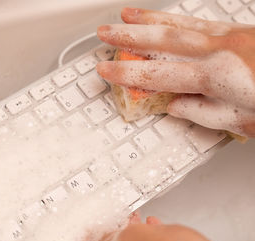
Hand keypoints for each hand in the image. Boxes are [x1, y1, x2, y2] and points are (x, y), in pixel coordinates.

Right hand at [96, 8, 254, 136]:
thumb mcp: (240, 122)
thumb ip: (201, 112)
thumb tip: (173, 104)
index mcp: (217, 77)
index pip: (159, 75)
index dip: (129, 73)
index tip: (108, 69)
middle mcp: (220, 50)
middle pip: (164, 40)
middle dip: (130, 35)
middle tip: (106, 31)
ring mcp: (230, 36)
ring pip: (180, 24)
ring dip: (150, 19)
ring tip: (128, 14)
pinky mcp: (238, 31)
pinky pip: (199, 22)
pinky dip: (177, 18)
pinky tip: (166, 17)